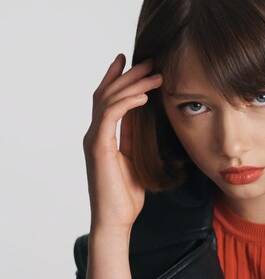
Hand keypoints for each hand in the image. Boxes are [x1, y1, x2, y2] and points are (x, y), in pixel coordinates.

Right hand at [82, 53, 161, 231]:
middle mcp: (95, 133)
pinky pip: (111, 117)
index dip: (117, 77)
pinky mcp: (100, 148)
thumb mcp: (135, 155)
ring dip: (133, 84)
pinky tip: (143, 96)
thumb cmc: (127, 193)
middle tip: (149, 61)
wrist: (117, 219)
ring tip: (155, 74)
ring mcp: (95, 139)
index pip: (107, 98)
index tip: (130, 59)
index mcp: (103, 134)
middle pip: (108, 93)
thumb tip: (142, 112)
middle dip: (129, 74)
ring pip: (109, 100)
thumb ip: (134, 134)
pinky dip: (126, 103)